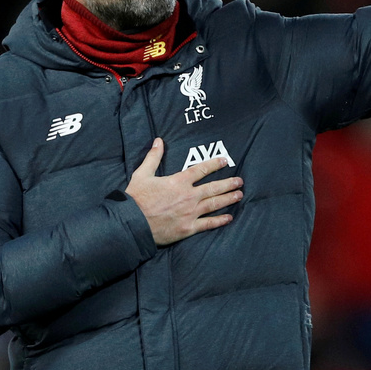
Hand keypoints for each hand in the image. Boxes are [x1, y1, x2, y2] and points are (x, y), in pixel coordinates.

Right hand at [125, 138, 242, 245]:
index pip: (201, 170)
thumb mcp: (142, 174)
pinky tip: (229, 217)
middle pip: (213, 188)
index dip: (214, 164)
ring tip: (239, 195)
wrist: (131, 223)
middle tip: (240, 181)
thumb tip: (158, 141)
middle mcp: (188, 196)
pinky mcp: (188, 228)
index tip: (225, 161)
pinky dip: (220, 221)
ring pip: (214, 204)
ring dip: (228, 199)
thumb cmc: (135, 198)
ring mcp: (190, 213)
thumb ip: (153, 157)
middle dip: (228, 184)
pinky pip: (208, 224)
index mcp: (178, 182)